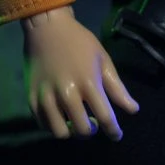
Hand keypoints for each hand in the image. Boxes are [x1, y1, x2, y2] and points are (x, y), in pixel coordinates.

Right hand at [22, 5, 138, 140]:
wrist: (47, 28)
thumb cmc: (80, 42)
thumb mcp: (103, 60)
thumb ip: (117, 88)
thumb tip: (133, 110)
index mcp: (88, 83)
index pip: (105, 118)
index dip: (113, 131)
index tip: (117, 135)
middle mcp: (67, 94)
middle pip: (83, 130)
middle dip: (92, 131)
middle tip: (94, 123)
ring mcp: (47, 97)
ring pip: (61, 133)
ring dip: (72, 131)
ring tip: (76, 120)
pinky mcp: (32, 99)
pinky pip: (44, 125)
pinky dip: (54, 125)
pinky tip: (61, 115)